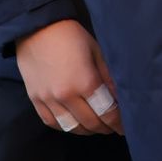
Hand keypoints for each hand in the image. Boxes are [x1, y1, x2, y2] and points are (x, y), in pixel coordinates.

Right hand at [16, 19, 123, 135]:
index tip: (125, 127)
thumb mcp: (97, 52)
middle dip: (105, 128)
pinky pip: (52, 123)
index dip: (118, 122)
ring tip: (98, 127)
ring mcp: (48, 100)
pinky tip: (76, 124)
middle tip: (114, 127)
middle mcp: (65, 96)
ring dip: (87, 130)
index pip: (106, 111)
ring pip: (71, 127)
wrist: (36, 29)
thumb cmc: (72, 37)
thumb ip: (108, 77)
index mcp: (84, 82)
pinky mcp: (35, 100)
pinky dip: (66, 127)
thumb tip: (119, 98)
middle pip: (90, 123)